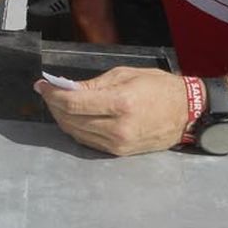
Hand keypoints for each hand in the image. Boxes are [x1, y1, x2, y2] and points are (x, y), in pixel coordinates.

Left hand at [34, 67, 187, 155]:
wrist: (186, 112)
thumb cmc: (158, 87)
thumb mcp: (125, 75)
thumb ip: (93, 84)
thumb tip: (66, 88)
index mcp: (121, 103)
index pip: (73, 104)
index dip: (52, 94)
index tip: (41, 85)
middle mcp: (118, 128)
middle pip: (70, 120)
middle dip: (53, 105)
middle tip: (47, 92)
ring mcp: (119, 144)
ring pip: (76, 133)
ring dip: (61, 118)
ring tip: (57, 103)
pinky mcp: (120, 152)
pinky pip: (88, 141)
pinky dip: (75, 128)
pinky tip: (72, 117)